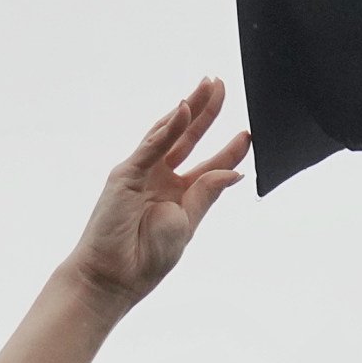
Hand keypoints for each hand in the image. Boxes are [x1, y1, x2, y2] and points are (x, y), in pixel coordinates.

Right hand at [65, 81, 250, 313]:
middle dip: (207, 112)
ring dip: (189, 109)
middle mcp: (161, 178)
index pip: (209, 165)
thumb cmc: (146, 258)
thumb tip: (235, 173)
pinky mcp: (126, 175)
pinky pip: (151, 147)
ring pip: (169, 133)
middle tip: (221, 85)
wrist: (113, 277)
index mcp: (179, 195)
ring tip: (207, 86)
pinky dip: (167, 129)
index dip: (229, 149)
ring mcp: (142, 173)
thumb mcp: (187, 225)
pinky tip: (184, 111)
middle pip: (188, 137)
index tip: (248, 134)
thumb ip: (207, 195)